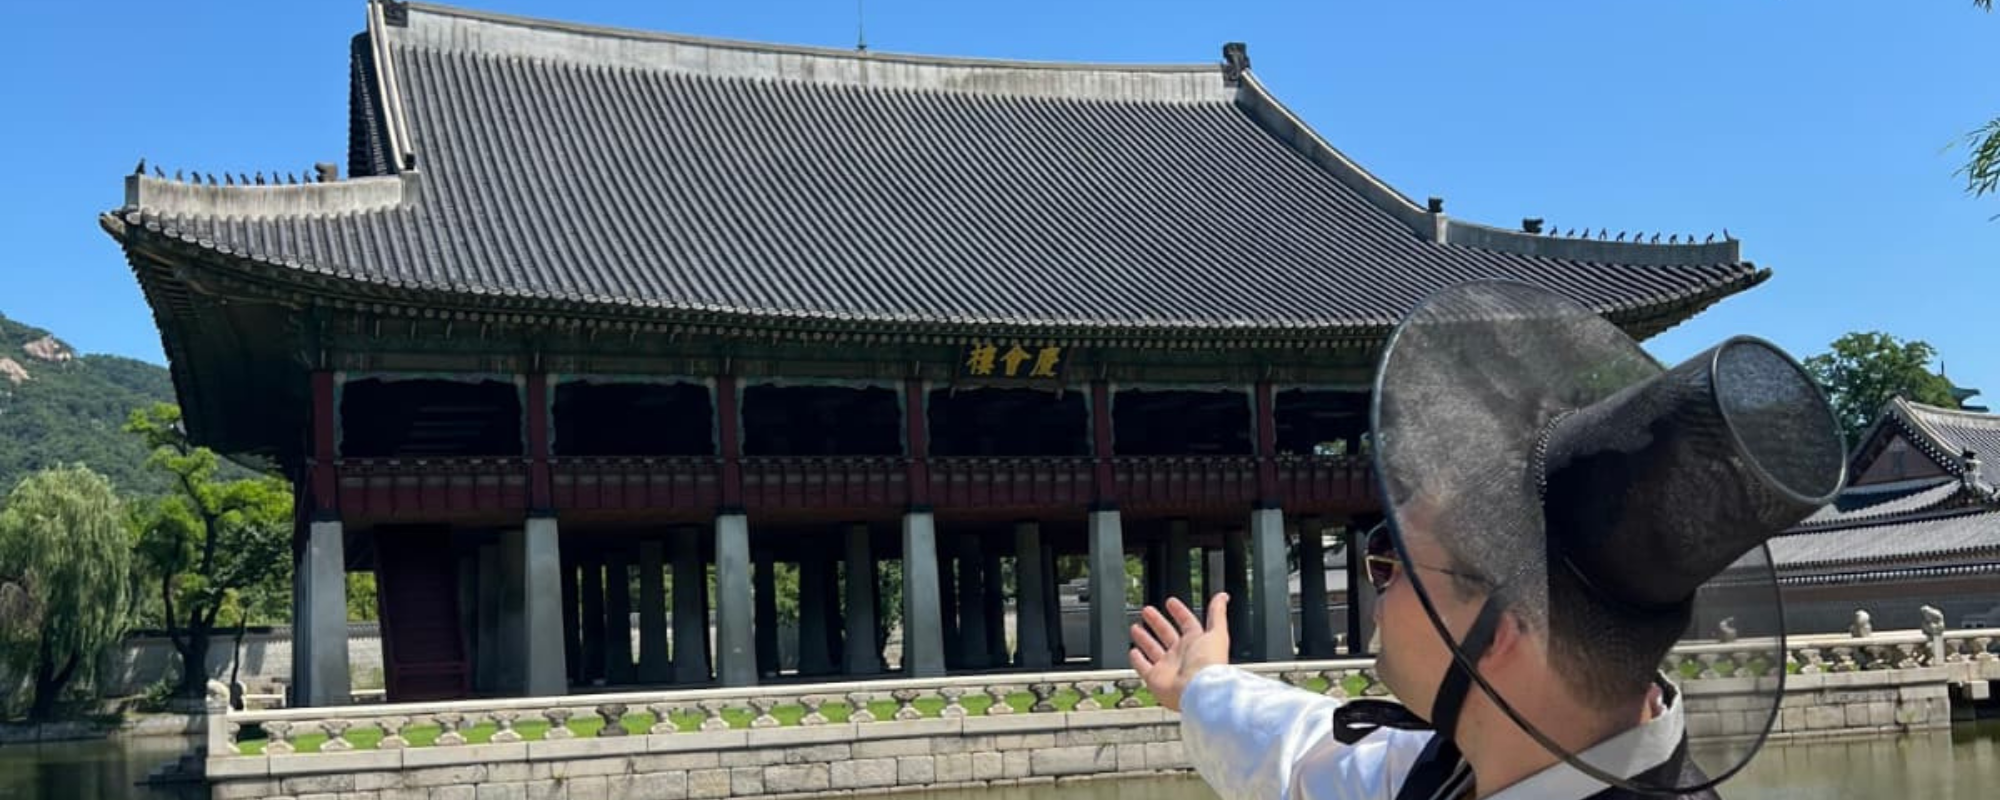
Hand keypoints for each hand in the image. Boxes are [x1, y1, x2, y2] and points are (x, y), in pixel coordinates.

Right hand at [1128, 593, 1230, 711]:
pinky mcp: (1155, 679)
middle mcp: (1182, 655)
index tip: (1171, 602)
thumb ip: (1217, 614)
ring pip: (1154, 650)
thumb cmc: (1210, 664)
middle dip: (1157, 622)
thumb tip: (1222, 596)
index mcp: (1196, 643)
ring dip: (1145, 639)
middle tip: (1148, 611)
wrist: (1198, 691)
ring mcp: (1168, 668)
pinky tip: (1133, 652)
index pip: (1187, 623)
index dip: (1179, 612)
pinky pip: (1143, 668)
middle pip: (1167, 635)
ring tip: (1136, 627)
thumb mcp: (1217, 633)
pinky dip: (1137, 661)